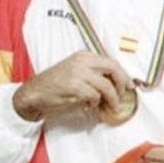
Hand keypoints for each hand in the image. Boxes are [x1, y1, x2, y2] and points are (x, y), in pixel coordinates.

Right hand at [12, 52, 130, 121]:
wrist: (33, 92)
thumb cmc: (55, 84)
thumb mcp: (76, 70)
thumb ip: (94, 74)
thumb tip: (116, 83)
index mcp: (84, 56)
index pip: (112, 62)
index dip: (124, 75)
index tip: (130, 85)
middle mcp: (82, 61)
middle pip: (113, 69)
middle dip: (122, 84)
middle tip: (123, 95)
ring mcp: (78, 73)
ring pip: (106, 86)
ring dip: (111, 99)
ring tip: (110, 106)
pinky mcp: (74, 87)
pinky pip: (94, 96)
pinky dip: (96, 103)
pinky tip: (91, 105)